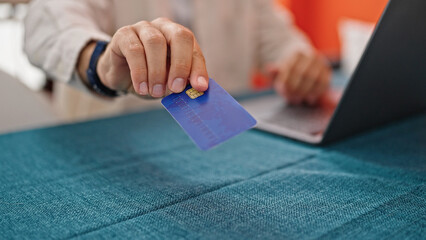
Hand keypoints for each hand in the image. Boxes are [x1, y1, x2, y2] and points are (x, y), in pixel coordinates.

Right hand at [79, 18, 208, 97]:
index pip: (194, 49)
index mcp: (180, 38)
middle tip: (177, 88)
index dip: (198, 68)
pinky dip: (140, 72)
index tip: (199, 87)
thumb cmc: (150, 79)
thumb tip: (194, 89)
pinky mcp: (124, 34)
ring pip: (155, 43)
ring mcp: (143, 28)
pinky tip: (141, 88)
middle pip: (179, 37)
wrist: (121, 77)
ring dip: (157, 72)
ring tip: (155, 92)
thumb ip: (181, 83)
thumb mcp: (168, 83)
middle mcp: (164, 28)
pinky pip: (134, 50)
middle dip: (181, 65)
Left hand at [269, 50, 331, 105]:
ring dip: (305, 91)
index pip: (290, 67)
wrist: (303, 61)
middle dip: (296, 88)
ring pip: (314, 78)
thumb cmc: (288, 69)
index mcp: (296, 52)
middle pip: (302, 73)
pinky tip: (309, 99)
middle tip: (290, 99)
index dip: (285, 80)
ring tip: (297, 100)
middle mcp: (310, 54)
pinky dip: (317, 92)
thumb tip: (270, 69)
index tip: (282, 91)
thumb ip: (274, 71)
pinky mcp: (327, 70)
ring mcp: (320, 62)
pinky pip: (324, 82)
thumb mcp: (278, 69)